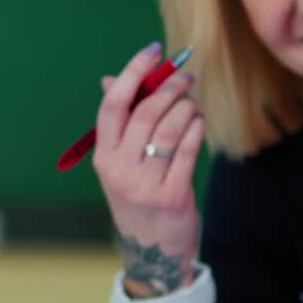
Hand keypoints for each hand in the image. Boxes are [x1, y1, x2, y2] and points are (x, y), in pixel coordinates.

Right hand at [93, 43, 205, 295]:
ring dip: (187, 108)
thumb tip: (111, 78)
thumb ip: (122, 123)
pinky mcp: (172, 195)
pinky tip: (199, 123)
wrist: (152, 251)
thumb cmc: (140, 194)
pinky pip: (187, 151)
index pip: (112, 105)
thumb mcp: (122, 163)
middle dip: (169, 88)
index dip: (132, 73)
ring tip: (193, 104)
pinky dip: (196, 130)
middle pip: (145, 114)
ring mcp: (144, 184)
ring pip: (169, 130)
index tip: (153, 51)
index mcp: (103, 155)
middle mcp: (119, 168)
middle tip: (186, 76)